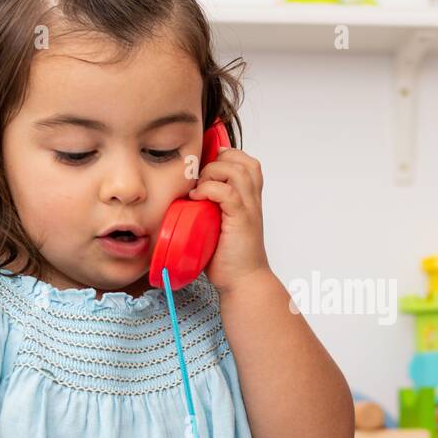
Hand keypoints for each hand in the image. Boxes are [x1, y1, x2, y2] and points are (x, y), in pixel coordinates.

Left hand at [187, 145, 270, 294]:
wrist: (242, 281)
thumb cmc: (229, 256)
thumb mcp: (218, 223)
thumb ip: (210, 205)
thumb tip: (186, 192)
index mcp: (248, 197)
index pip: (243, 161)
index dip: (224, 157)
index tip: (204, 169)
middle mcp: (252, 199)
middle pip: (242, 159)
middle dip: (218, 161)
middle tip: (202, 180)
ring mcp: (248, 208)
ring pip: (236, 170)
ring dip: (213, 174)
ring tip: (200, 190)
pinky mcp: (241, 219)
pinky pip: (228, 192)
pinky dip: (209, 190)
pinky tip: (197, 200)